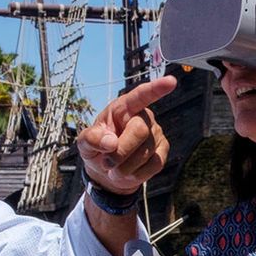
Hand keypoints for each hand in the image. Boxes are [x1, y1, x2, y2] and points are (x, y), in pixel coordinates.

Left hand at [78, 76, 176, 193]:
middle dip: (121, 152)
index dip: (156, 89)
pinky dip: (137, 174)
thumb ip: (91, 139)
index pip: (140, 95)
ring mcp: (156, 133)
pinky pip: (154, 164)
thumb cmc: (97, 150)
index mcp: (123, 108)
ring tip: (114, 169)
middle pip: (139, 131)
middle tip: (107, 163)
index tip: (171, 81)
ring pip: (145, 153)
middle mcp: (144, 117)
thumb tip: (111, 143)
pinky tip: (129, 172)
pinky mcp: (163, 150)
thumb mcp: (84, 144)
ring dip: (125, 167)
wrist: (108, 172)